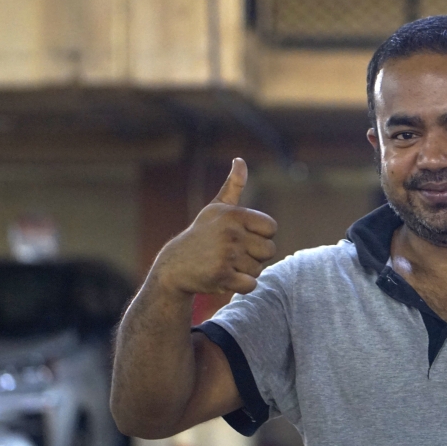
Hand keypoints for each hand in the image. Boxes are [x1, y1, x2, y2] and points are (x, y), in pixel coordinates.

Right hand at [154, 158, 276, 294]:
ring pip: (259, 269)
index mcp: (234, 214)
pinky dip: (241, 286)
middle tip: (233, 255)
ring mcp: (225, 255)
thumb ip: (233, 186)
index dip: (261, 236)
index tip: (242, 237)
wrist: (174, 266)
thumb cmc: (202, 235)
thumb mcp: (216, 208)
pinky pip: (250, 285)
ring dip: (246, 272)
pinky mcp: (221, 276)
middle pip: (269, 251)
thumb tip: (239, 159)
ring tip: (226, 265)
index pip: (271, 228)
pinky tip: (225, 278)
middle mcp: (231, 232)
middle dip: (255, 257)